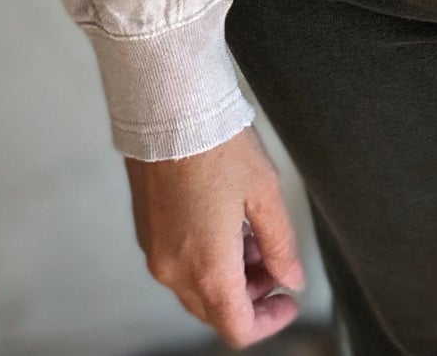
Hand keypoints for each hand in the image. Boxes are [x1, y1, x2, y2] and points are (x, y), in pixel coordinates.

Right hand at [125, 122, 307, 346]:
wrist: (169, 108)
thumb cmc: (217, 144)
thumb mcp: (265, 194)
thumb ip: (280, 246)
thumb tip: (291, 278)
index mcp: (208, 268)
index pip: (238, 328)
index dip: (270, 321)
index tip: (287, 301)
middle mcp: (175, 269)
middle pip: (216, 311)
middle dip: (250, 296)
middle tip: (273, 263)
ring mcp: (156, 252)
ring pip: (196, 288)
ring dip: (228, 277)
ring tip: (251, 236)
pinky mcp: (146, 232)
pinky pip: (178, 264)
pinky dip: (204, 259)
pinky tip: (224, 224)